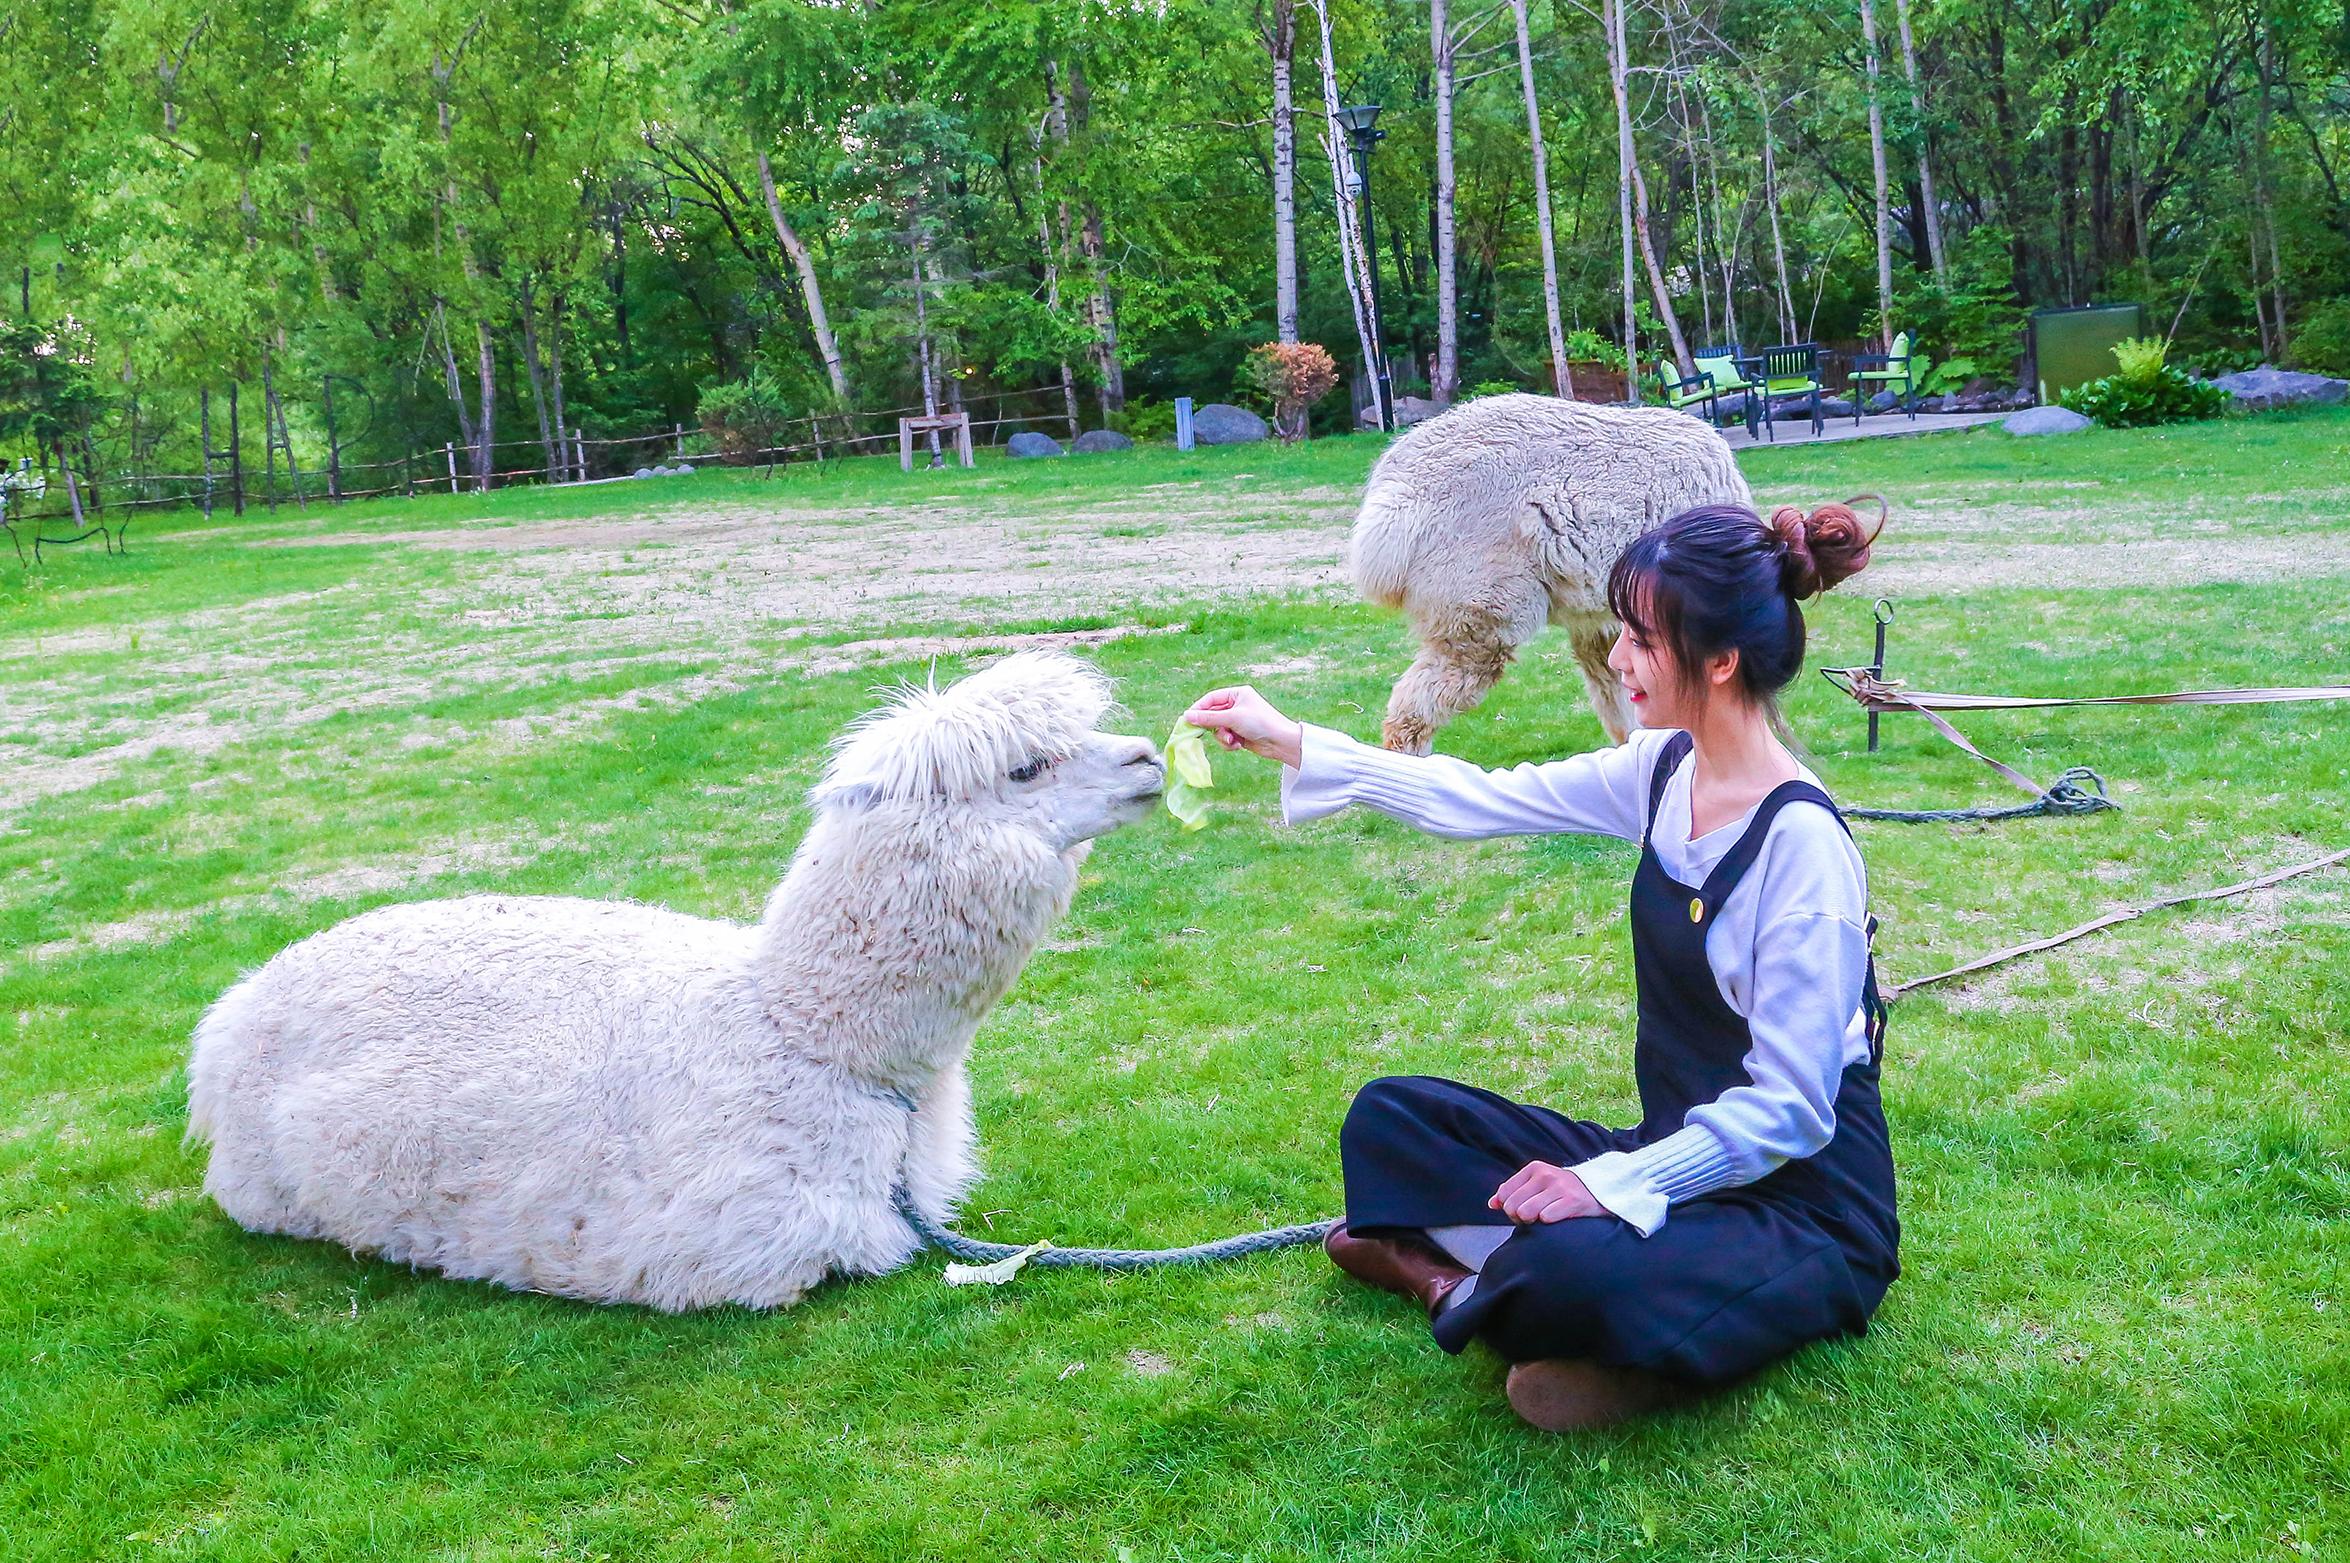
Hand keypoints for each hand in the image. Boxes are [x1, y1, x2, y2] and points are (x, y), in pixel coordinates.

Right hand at [1182, 685, 1304, 767]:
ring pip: (1218, 729)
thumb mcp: (1232, 718)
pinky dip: (1229, 742)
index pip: (1211, 698)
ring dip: (1222, 737)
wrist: (1281, 742)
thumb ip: (1208, 718)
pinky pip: (1226, 738)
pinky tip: (1238, 745)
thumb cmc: (1260, 723)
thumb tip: (1186, 716)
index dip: (1199, 708)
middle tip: (1200, 733)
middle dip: (1213, 726)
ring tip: (1231, 740)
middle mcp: (1237, 705)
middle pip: (1213, 714)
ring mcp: (1239, 720)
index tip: (1188, 719)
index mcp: (1237, 694)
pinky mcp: (1240, 734)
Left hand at [1490, 1161, 1605, 1222]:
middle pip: (1512, 1206)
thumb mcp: (1537, 1185)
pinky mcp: (1572, 1201)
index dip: (1508, 1208)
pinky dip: (1549, 1223)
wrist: (1600, 1192)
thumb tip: (1492, 1204)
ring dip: (1533, 1222)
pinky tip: (1558, 1220)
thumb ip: (1513, 1192)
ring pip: (1525, 1213)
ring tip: (1543, 1218)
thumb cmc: (1562, 1191)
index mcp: (1534, 1168)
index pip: (1504, 1194)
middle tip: (1534, 1218)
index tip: (1522, 1210)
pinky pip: (1546, 1218)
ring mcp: (1559, 1187)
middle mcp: (1545, 1175)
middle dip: (1519, 1217)